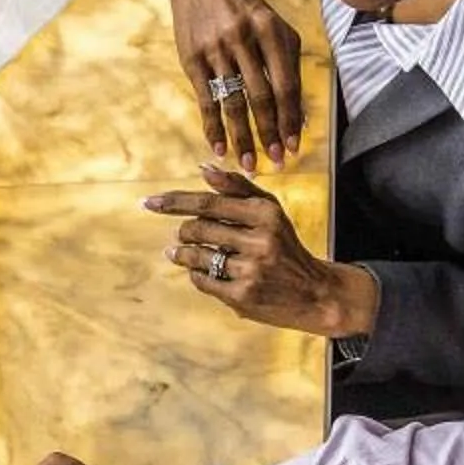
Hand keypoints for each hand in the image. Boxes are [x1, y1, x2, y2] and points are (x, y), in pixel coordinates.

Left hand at [143, 165, 378, 338]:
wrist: (314, 294)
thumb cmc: (285, 246)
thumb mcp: (271, 211)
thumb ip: (237, 187)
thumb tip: (203, 167)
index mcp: (266, 214)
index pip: (209, 203)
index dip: (175, 202)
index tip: (149, 202)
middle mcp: (260, 240)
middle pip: (198, 230)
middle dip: (184, 231)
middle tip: (183, 234)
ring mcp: (251, 271)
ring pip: (196, 256)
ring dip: (181, 253)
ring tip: (178, 252)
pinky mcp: (243, 297)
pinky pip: (202, 281)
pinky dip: (195, 273)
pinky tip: (200, 271)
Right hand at [159, 0, 304, 170]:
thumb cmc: (244, 8)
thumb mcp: (274, 26)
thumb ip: (287, 64)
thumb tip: (296, 114)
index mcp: (271, 31)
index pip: (285, 84)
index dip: (290, 118)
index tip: (294, 146)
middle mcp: (244, 40)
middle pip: (260, 97)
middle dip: (269, 134)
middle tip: (276, 162)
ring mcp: (216, 50)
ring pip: (233, 103)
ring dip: (242, 138)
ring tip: (249, 164)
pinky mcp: (192, 59)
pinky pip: (206, 100)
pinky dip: (213, 127)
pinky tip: (219, 149)